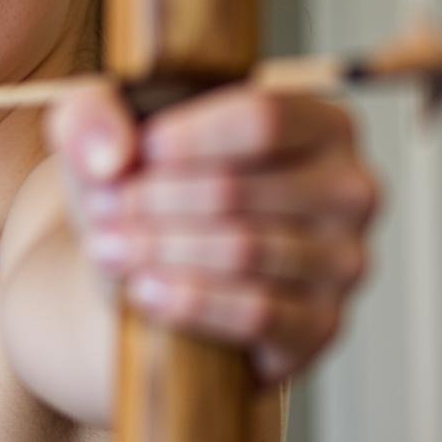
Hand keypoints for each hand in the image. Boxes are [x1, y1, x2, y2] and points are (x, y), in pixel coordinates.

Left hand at [46, 84, 381, 383]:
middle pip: (239, 189)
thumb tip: (112, 155)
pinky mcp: (322, 326)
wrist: (149, 283)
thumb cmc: (144, 193)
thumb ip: (91, 114)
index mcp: (320, 125)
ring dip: (160, 249)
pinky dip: (190, 301)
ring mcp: (344, 262)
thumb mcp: (105, 138)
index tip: (130, 155)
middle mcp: (350, 190)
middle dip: (153, 200)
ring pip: (244, 250)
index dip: (186, 138)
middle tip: (101, 210)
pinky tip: (144, 290)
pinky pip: (257, 313)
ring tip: (107, 248)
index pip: (262, 118)